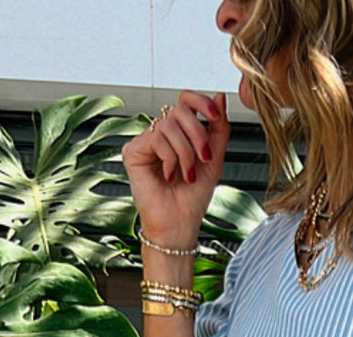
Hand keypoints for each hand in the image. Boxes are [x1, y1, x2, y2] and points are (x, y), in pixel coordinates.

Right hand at [123, 90, 230, 244]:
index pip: (186, 101)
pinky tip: (170, 176)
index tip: (215, 116)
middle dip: (198, 133)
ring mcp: (145, 141)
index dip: (201, 101)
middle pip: (180, 108)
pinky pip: (156, 138)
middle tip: (204, 158)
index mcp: (179, 133)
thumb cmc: (193, 198)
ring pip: (169, 124)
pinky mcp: (133, 151)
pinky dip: (170, 158)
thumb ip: (219, 129)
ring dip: (185, 152)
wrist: (179, 225)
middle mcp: (160, 133)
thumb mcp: (213, 159)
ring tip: (187, 175)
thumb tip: (219, 96)